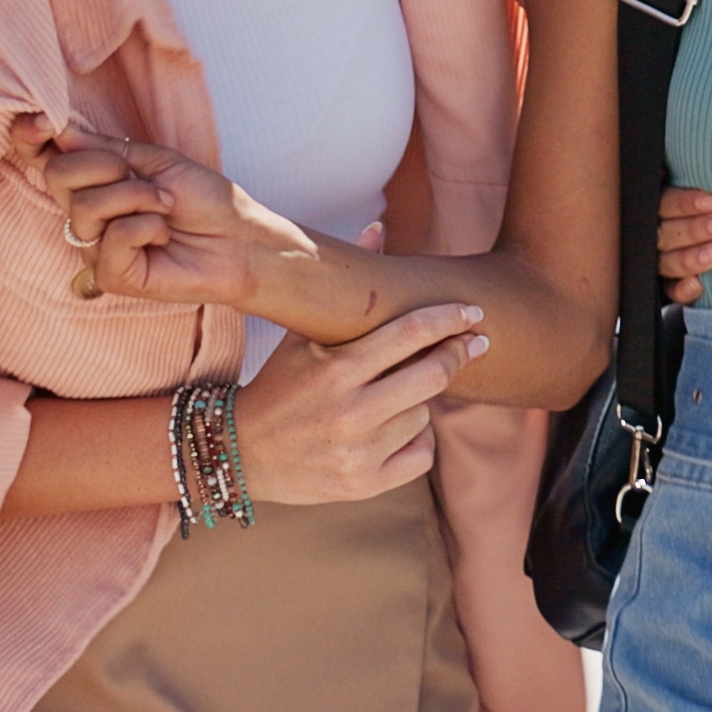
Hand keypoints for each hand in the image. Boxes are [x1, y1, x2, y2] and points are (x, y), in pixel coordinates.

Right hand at [37, 134, 317, 307]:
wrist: (240, 239)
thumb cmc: (202, 199)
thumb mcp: (154, 160)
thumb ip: (104, 150)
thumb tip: (57, 132)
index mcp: (92, 184)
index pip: (44, 160)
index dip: (29, 140)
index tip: (37, 123)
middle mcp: (85, 217)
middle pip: (57, 175)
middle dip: (105, 166)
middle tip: (146, 178)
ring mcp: (94, 249)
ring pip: (85, 207)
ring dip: (136, 197)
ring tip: (165, 207)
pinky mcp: (111, 276)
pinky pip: (111, 238)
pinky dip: (146, 226)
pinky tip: (163, 236)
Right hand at [233, 301, 486, 506]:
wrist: (238, 454)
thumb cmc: (279, 384)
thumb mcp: (304, 335)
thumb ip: (347, 287)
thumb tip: (379, 225)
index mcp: (335, 368)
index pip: (410, 333)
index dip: (449, 319)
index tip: (472, 312)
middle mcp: (349, 412)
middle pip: (432, 375)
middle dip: (456, 354)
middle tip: (473, 343)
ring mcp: (358, 453)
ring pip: (426, 414)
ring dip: (421, 401)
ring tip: (394, 396)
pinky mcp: (364, 486)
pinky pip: (422, 455)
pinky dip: (417, 440)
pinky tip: (395, 430)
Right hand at [655, 185, 711, 306]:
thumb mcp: (705, 181)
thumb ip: (700, 171)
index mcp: (659, 201)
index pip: (663, 202)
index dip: (684, 203)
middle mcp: (655, 230)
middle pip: (665, 233)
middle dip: (695, 229)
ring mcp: (660, 259)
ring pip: (666, 261)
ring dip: (691, 259)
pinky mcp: (669, 284)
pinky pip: (670, 291)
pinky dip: (683, 289)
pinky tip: (698, 286)